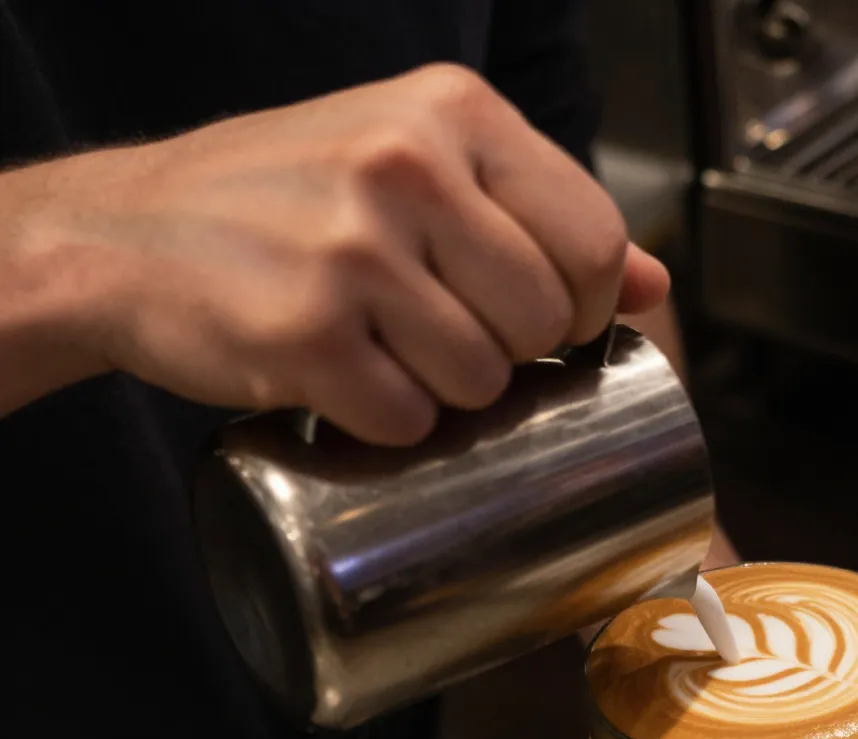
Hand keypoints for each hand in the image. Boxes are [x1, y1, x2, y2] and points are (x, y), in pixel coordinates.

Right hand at [10, 63, 666, 442]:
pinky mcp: (306, 332)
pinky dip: (384, 423)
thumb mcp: (414, 163)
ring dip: (448, 393)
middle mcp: (408, 166)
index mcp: (452, 113)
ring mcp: (354, 249)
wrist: (126, 234)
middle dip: (512, 353)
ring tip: (389, 354)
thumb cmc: (283, 200)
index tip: (541, 319)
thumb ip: (533, 211)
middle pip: (544, 317)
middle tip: (448, 339)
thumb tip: (650, 283)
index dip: (581, 303)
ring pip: (483, 377)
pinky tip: (346, 384)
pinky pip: (406, 418)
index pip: (593, 237)